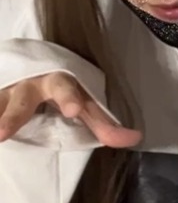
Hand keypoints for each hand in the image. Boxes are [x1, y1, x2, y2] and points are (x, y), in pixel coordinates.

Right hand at [0, 72, 141, 147]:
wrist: (33, 68)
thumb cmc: (63, 90)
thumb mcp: (83, 103)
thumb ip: (104, 123)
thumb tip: (135, 138)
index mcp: (60, 83)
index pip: (66, 89)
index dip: (69, 98)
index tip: (72, 109)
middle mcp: (33, 85)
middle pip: (25, 98)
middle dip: (17, 113)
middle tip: (8, 131)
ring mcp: (10, 93)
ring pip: (2, 102)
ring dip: (0, 116)